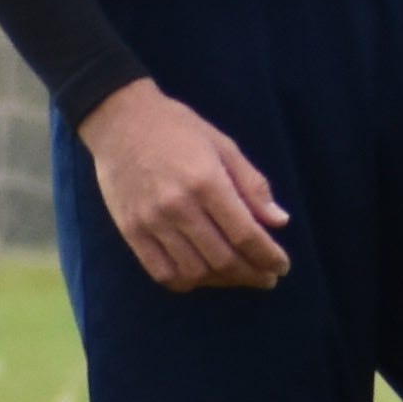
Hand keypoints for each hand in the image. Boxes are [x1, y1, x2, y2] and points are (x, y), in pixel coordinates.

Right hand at [78, 79, 291, 290]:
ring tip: (237, 276)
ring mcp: (151, 222)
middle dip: (252, 274)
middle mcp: (178, 206)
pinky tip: (202, 275)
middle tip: (267, 277)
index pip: (245, 234)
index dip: (268, 256)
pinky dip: (187, 282)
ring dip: (222, 282)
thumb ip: (252, 186)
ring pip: (194, 272)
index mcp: (207, 181)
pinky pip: (162, 272)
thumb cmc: (178, 129)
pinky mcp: (130, 231)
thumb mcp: (224, 146)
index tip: (282, 266)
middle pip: (222, 258)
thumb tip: (280, 221)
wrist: (120, 120)